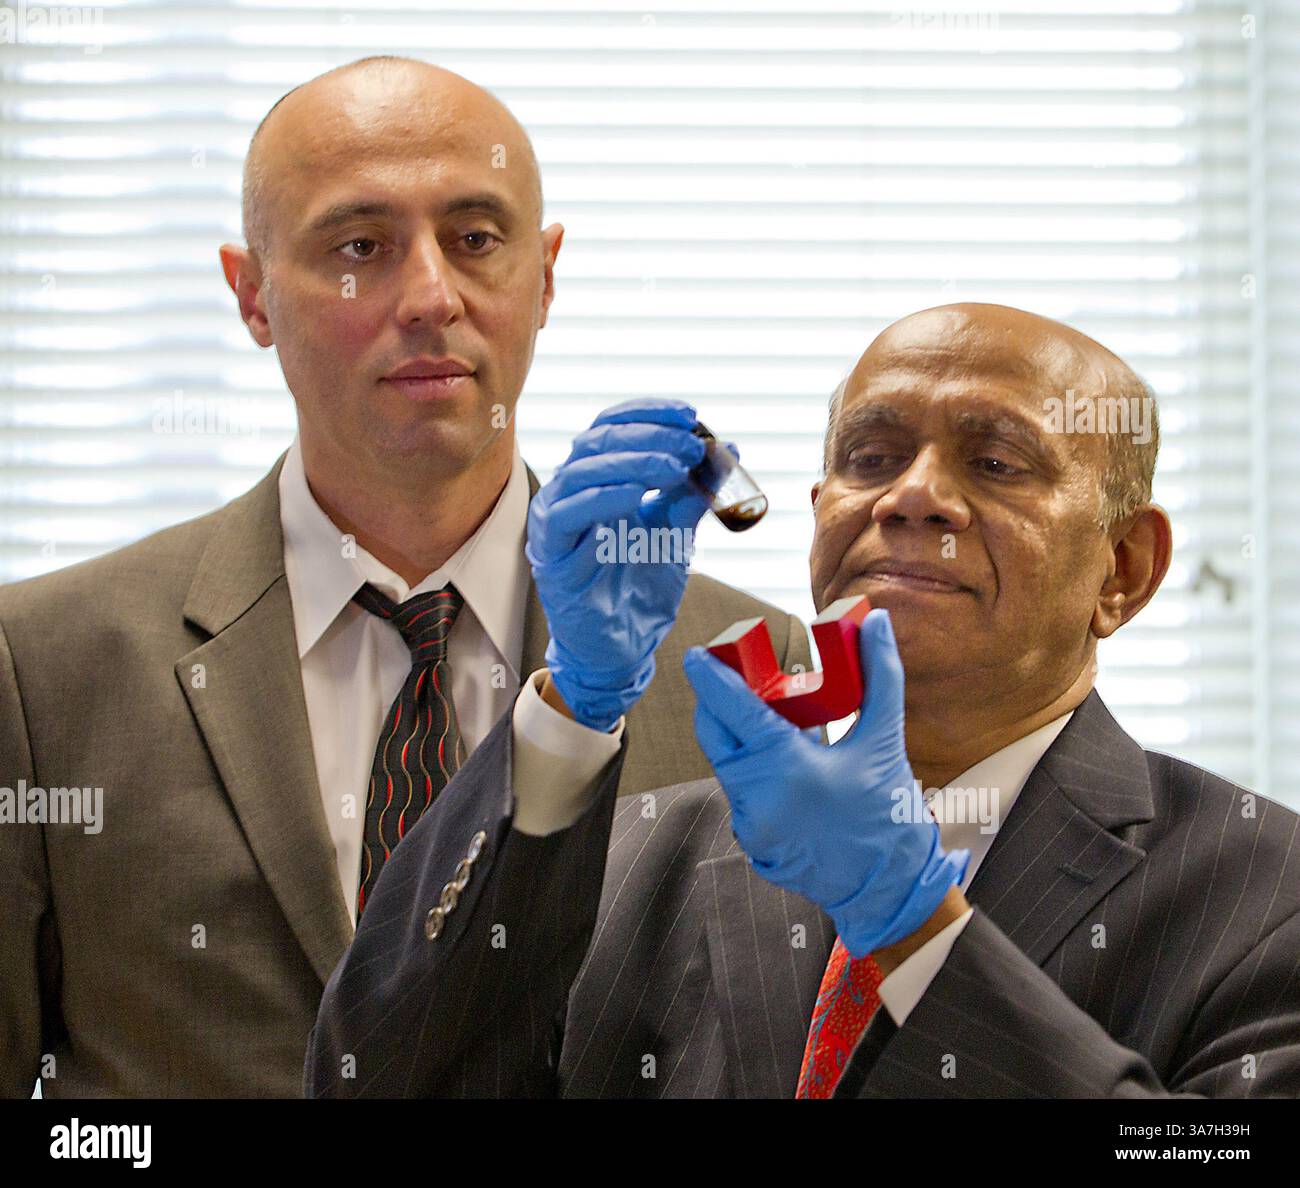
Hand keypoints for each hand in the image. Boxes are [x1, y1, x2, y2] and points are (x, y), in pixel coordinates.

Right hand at [526, 398, 711, 730]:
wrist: (624, 647)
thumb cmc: (641, 586)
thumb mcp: (677, 531)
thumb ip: (695, 492)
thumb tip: (729, 449)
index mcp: (597, 480)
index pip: (612, 426)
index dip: (648, 413)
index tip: (690, 414)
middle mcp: (570, 493)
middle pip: (597, 441)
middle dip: (647, 435)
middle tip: (690, 444)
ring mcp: (556, 524)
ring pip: (580, 473)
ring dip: (630, 462)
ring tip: (673, 467)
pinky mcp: (553, 557)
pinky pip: (568, 518)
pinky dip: (602, 499)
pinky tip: (637, 496)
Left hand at [682, 608, 968, 956]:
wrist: (889, 887)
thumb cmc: (888, 814)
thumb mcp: (884, 740)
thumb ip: (881, 676)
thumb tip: (875, 622)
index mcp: (786, 765)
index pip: (733, 709)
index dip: (710, 677)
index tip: (695, 656)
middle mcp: (758, 795)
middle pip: (714, 735)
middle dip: (716, 704)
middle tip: (733, 680)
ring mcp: (750, 821)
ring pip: (726, 764)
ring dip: (739, 739)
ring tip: (772, 721)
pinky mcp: (751, 840)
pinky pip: (740, 793)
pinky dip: (752, 772)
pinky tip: (782, 765)